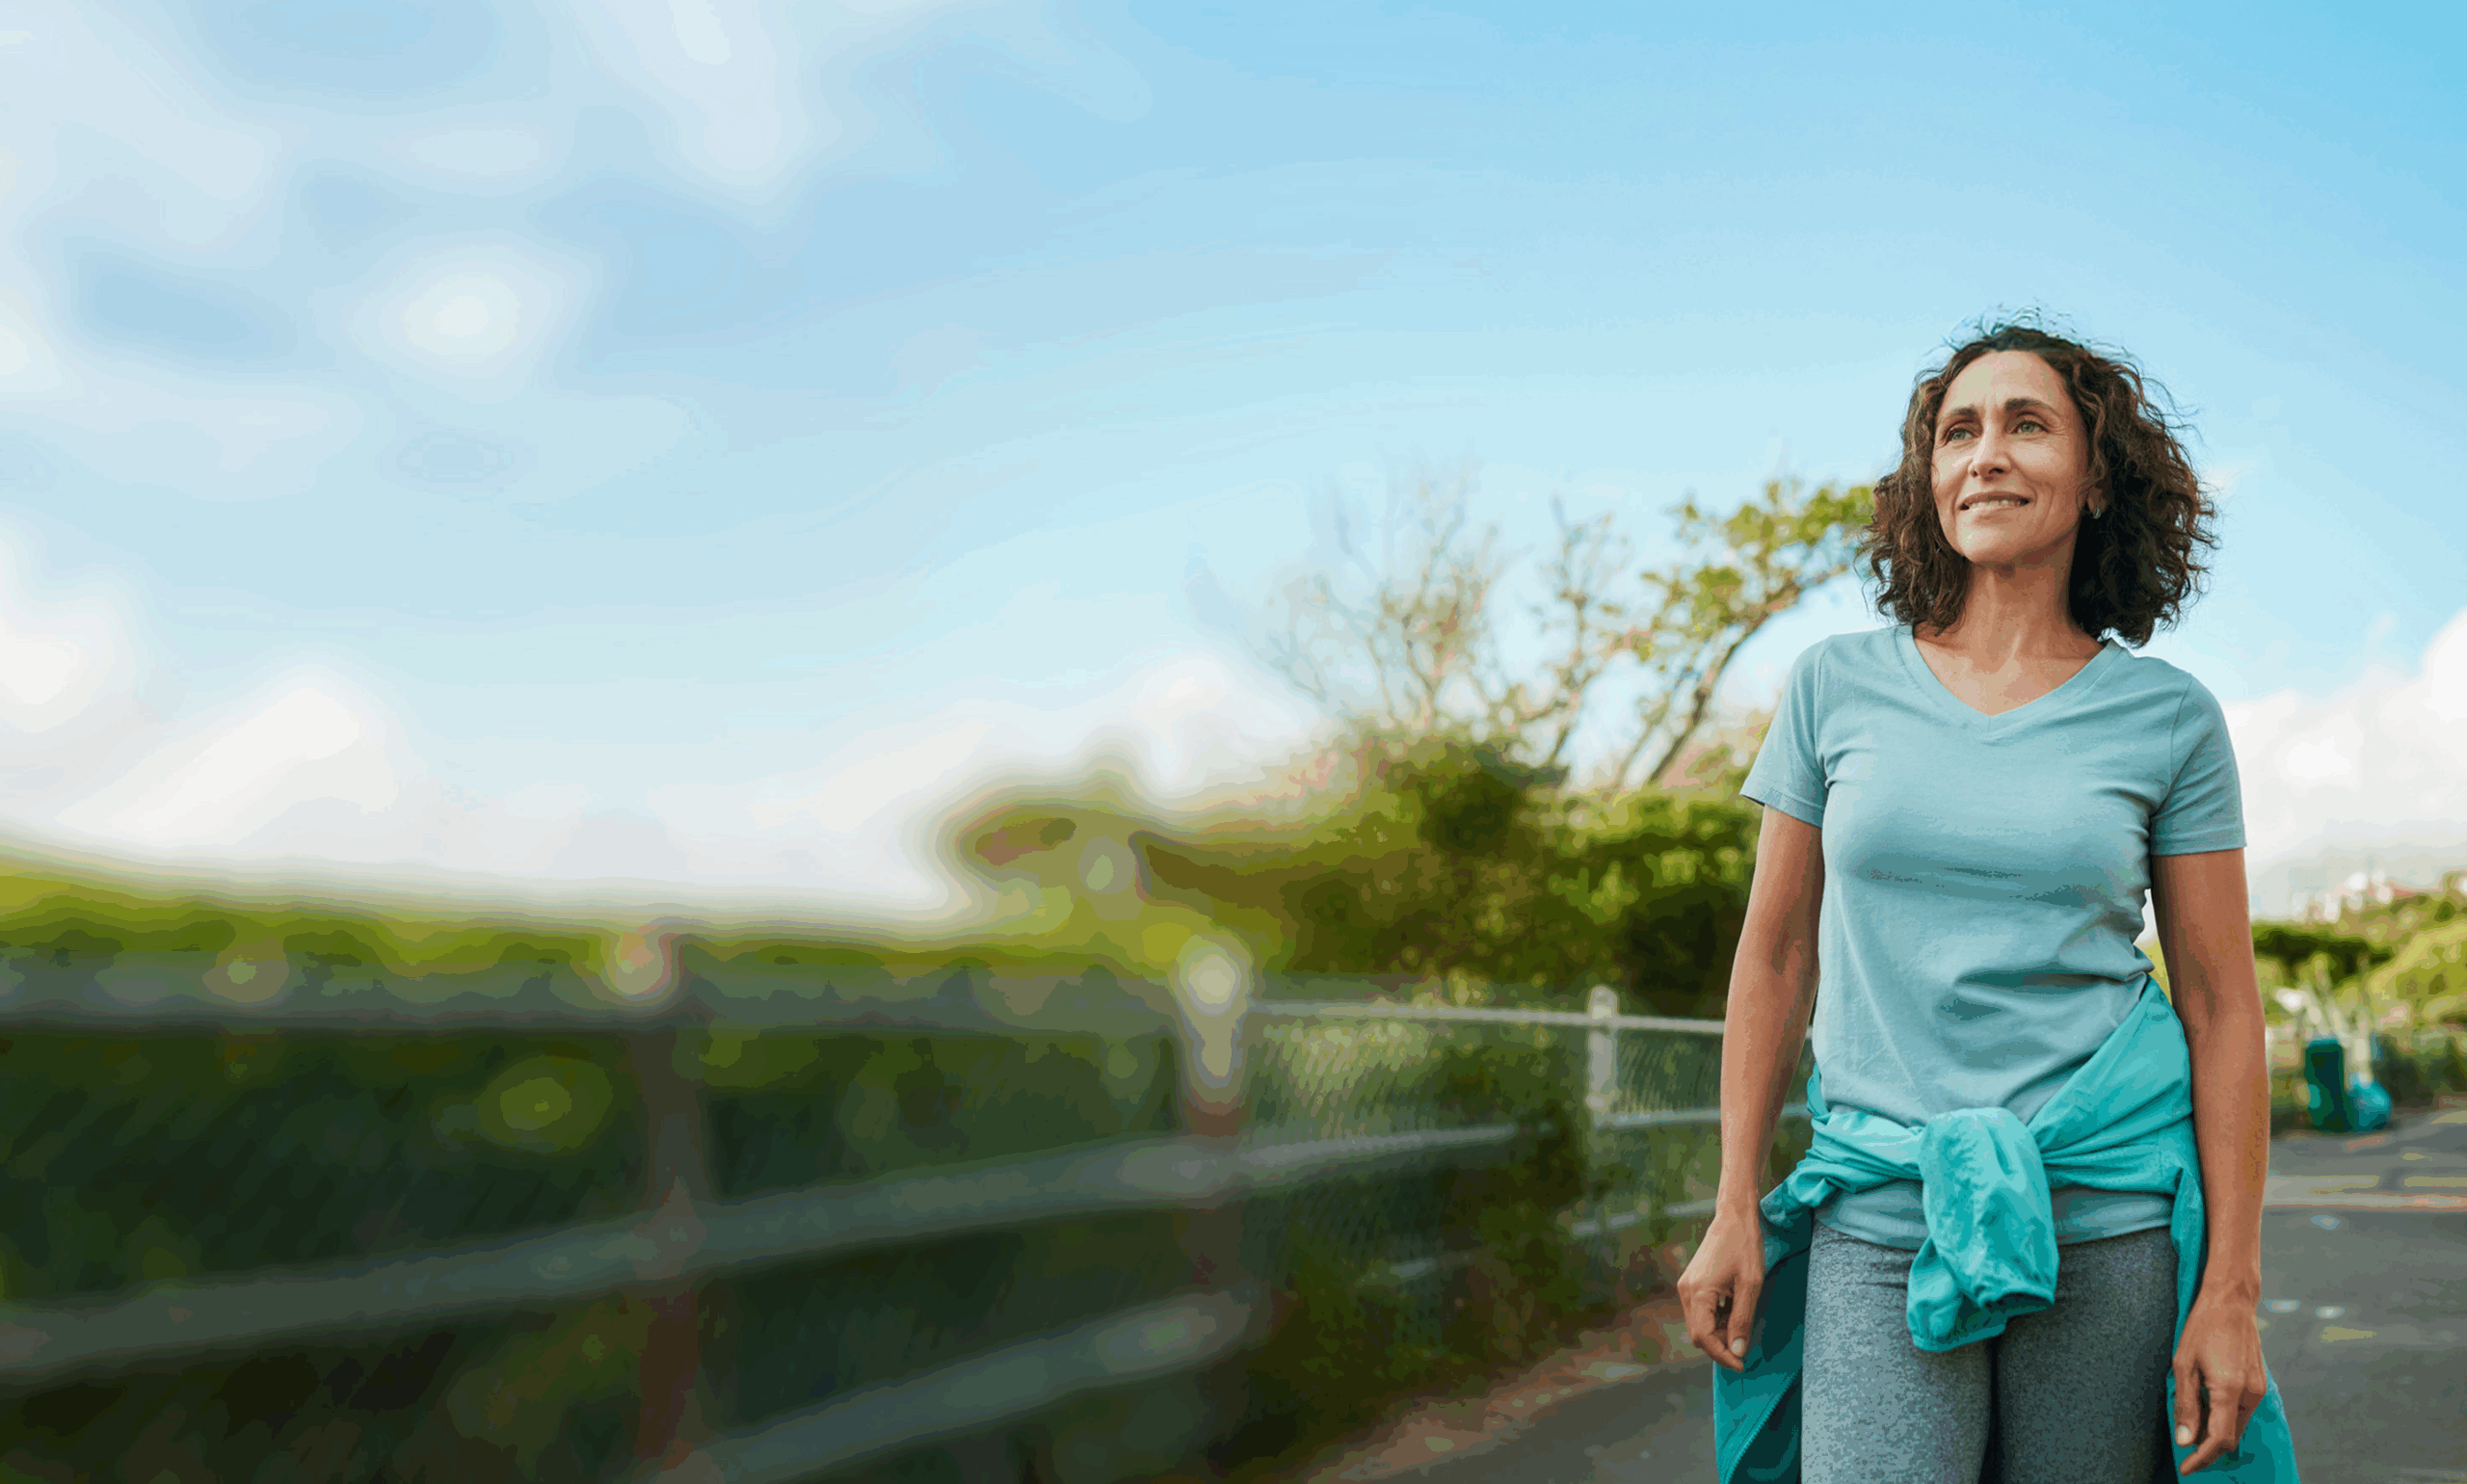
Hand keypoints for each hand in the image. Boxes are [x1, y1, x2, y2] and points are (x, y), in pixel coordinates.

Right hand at [1676, 1206, 1764, 1371]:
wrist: (1734, 1217)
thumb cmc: (1745, 1247)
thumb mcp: (1750, 1286)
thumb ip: (1742, 1320)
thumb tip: (1738, 1351)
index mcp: (1697, 1292)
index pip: (1703, 1337)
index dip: (1722, 1355)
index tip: (1742, 1364)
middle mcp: (1686, 1291)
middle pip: (1698, 1334)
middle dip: (1721, 1345)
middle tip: (1745, 1344)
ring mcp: (1686, 1286)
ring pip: (1699, 1324)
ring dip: (1719, 1332)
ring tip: (1742, 1324)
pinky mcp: (1691, 1283)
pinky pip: (1700, 1312)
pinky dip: (1716, 1319)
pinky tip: (1734, 1310)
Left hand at [2171, 1291, 2268, 1474]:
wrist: (2231, 1302)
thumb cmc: (2202, 1328)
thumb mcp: (2183, 1365)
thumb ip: (2186, 1405)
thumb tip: (2185, 1440)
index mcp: (2230, 1390)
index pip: (2219, 1439)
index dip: (2202, 1458)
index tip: (2186, 1467)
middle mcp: (2250, 1394)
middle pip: (2231, 1437)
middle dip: (2209, 1449)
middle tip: (2185, 1452)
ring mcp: (2259, 1389)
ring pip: (2238, 1426)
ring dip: (2217, 1434)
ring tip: (2192, 1431)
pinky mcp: (2259, 1383)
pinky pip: (2242, 1412)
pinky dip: (2225, 1419)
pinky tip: (2207, 1411)